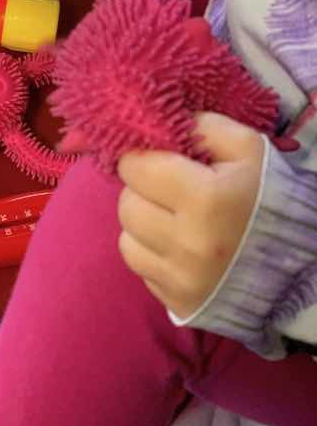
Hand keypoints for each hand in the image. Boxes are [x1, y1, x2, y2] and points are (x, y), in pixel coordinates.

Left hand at [117, 112, 265, 318]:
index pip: (136, 168)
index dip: (142, 159)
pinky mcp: (178, 302)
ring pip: (127, 237)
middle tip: (165, 189)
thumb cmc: (271, 198)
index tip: (156, 160)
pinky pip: (140, 268)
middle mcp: (187, 242)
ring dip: (142, 223)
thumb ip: (203, 127)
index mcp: (206, 198)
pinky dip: (150, 253)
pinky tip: (176, 245)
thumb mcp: (249, 149)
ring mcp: (181, 278)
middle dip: (141, 191)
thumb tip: (159, 122)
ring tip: (170, 218)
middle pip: (127, 204)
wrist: (302, 264)